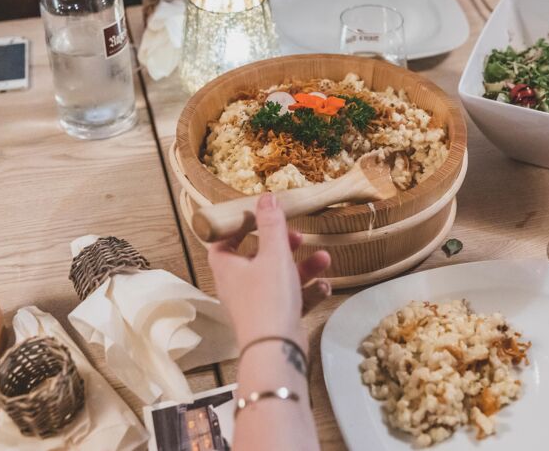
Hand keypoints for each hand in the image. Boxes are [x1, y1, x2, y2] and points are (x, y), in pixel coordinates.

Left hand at [208, 193, 331, 348]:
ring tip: (324, 258)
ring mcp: (258, 303)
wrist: (276, 350)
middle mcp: (239, 285)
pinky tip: (324, 285)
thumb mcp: (273, 254)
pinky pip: (293, 299)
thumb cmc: (267, 300)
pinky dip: (308, 291)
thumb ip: (271, 224)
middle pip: (258, 257)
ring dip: (303, 266)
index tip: (260, 215)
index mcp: (228, 267)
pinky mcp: (276, 319)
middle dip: (282, 244)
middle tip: (297, 235)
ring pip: (280, 278)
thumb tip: (266, 197)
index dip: (239, 226)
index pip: (224, 240)